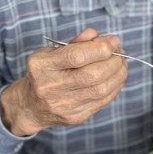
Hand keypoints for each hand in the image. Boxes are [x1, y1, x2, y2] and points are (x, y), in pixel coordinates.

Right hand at [0, 28, 127, 135]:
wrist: (31, 105)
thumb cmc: (46, 72)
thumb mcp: (53, 51)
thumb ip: (77, 43)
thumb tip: (100, 36)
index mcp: (42, 66)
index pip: (76, 56)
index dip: (100, 48)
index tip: (113, 40)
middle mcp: (51, 87)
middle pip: (92, 75)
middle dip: (113, 61)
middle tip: (119, 51)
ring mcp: (64, 105)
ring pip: (101, 90)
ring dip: (118, 73)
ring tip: (120, 63)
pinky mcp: (77, 117)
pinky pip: (104, 101)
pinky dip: (115, 86)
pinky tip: (116, 77)